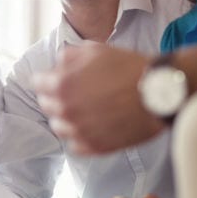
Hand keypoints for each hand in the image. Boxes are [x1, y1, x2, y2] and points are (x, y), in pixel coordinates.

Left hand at [34, 44, 164, 153]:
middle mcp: (66, 110)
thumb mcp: (95, 50)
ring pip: (59, 127)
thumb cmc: (129, 68)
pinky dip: (81, 136)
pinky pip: (75, 145)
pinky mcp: (95, 147)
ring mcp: (80, 131)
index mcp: (61, 85)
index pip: (37, 84)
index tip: (54, 78)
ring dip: (66, 118)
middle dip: (55, 96)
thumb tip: (58, 63)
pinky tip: (93, 125)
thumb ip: (69, 55)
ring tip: (84, 110)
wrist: (159, 92)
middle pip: (46, 105)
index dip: (47, 78)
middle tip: (73, 92)